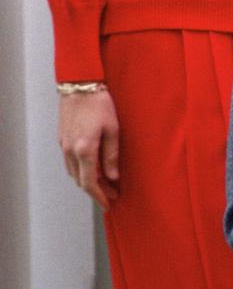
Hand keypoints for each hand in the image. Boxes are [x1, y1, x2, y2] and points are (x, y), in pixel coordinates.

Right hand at [58, 89, 119, 210]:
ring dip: (88, 180)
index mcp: (84, 150)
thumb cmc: (100, 104)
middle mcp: (70, 151)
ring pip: (74, 172)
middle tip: (112, 193)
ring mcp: (64, 145)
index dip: (99, 196)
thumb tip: (113, 177)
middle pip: (81, 180)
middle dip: (96, 190)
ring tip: (105, 183)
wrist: (80, 85)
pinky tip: (93, 167)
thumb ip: (112, 155)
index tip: (109, 202)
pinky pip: (70, 162)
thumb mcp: (113, 129)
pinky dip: (82, 170)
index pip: (89, 183)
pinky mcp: (62, 139)